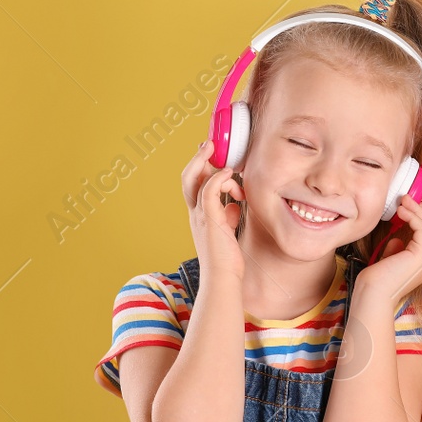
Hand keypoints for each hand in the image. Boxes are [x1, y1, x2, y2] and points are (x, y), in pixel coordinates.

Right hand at [182, 140, 245, 281]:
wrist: (223, 278)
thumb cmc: (226, 257)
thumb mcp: (227, 229)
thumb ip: (227, 214)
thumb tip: (234, 204)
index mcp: (199, 214)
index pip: (193, 184)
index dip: (200, 165)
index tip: (212, 153)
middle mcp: (195, 212)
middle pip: (187, 177)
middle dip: (197, 157)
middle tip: (209, 143)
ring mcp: (201, 215)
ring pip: (194, 179)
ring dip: (207, 163)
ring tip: (224, 160)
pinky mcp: (210, 219)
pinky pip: (210, 191)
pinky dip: (219, 178)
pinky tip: (230, 174)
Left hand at [357, 189, 421, 306]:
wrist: (372, 295)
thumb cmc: (375, 282)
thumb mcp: (387, 261)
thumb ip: (394, 250)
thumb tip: (397, 240)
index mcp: (421, 263)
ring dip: (418, 209)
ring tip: (406, 198)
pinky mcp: (421, 255)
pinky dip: (414, 216)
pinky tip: (402, 209)